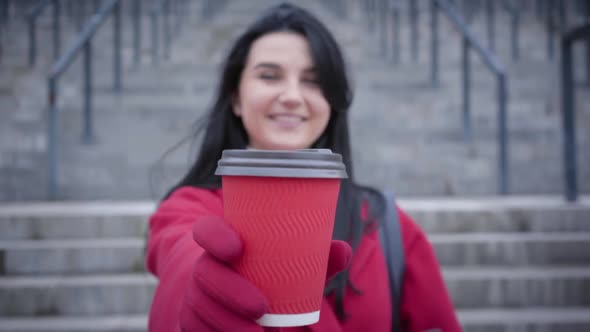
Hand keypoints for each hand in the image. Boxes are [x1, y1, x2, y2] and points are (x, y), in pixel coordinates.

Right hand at [179, 215, 350, 331]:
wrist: (232, 295)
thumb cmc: (267, 272)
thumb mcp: (288, 263)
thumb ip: (315, 256)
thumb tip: (343, 250)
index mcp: (222, 242)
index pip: (206, 229)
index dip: (215, 236)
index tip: (237, 248)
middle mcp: (203, 266)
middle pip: (204, 273)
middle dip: (230, 292)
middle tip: (262, 308)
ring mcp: (193, 295)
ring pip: (198, 307)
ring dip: (226, 322)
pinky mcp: (191, 321)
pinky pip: (194, 329)